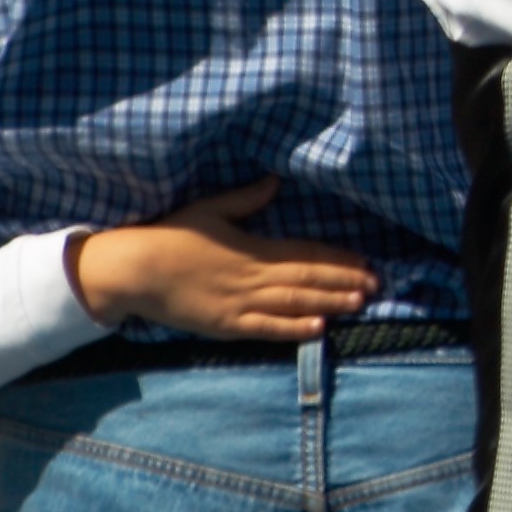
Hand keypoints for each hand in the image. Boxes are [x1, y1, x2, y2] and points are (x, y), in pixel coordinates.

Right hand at [66, 178, 378, 339]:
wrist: (133, 270)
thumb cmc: (170, 235)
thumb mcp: (210, 208)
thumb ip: (246, 199)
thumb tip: (275, 181)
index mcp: (252, 247)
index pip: (305, 252)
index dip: (337, 258)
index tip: (365, 261)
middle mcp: (252, 276)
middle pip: (308, 279)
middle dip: (345, 282)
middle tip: (378, 285)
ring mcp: (239, 304)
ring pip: (294, 304)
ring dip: (330, 303)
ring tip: (361, 304)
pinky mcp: (225, 325)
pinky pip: (266, 329)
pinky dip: (293, 329)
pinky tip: (319, 330)